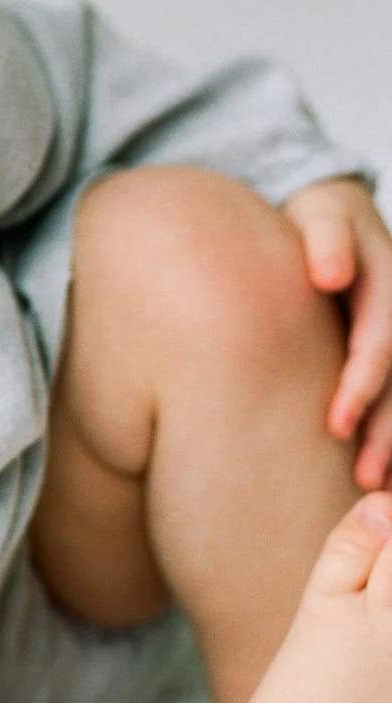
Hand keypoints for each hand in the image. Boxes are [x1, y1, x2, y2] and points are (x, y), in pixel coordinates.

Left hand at [283, 176, 391, 488]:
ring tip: (374, 487)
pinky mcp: (390, 357)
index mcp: (391, 287)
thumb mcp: (324, 216)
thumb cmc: (318, 219)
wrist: (332, 220)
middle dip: (385, 432)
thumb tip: (327, 276)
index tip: (337, 423)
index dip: (362, 385)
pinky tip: (382, 475)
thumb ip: (328, 241)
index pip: (381, 346)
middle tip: (361, 476)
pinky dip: (391, 433)